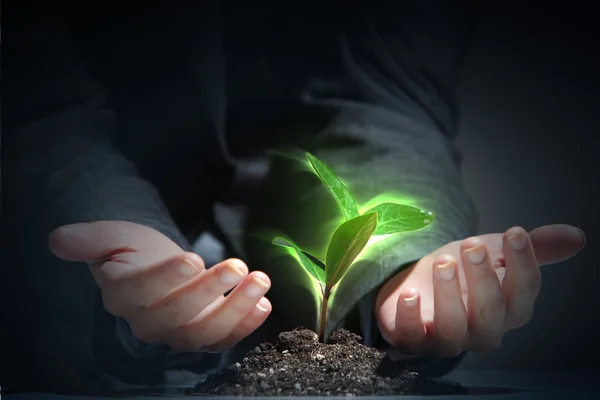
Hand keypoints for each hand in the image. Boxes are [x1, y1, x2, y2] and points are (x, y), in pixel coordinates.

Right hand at [49, 221, 271, 351]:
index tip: (194, 258)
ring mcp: (176, 333)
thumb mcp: (111, 237)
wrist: (151, 267)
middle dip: (211, 292)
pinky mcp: (200, 336)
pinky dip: (246, 325)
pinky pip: (223, 340)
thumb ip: (88, 240)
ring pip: (205, 333)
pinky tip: (264, 304)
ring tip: (261, 281)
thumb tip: (58, 240)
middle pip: (179, 315)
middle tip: (238, 265)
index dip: (167, 277)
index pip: (143, 290)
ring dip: (237, 309)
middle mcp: (148, 321)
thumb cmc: (132, 250)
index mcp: (122, 294)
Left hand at [375, 224, 584, 355]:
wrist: (416, 287)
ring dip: (448, 295)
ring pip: (453, 329)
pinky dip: (410, 318)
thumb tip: (576, 236)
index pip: (524, 292)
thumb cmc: (462, 274)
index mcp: (508, 310)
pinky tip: (410, 295)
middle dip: (484, 279)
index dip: (522, 263)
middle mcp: (481, 331)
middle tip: (472, 244)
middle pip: (490, 313)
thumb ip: (532, 248)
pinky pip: (412, 337)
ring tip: (443, 262)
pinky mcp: (412, 339)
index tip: (515, 232)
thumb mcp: (494, 253)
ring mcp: (445, 338)